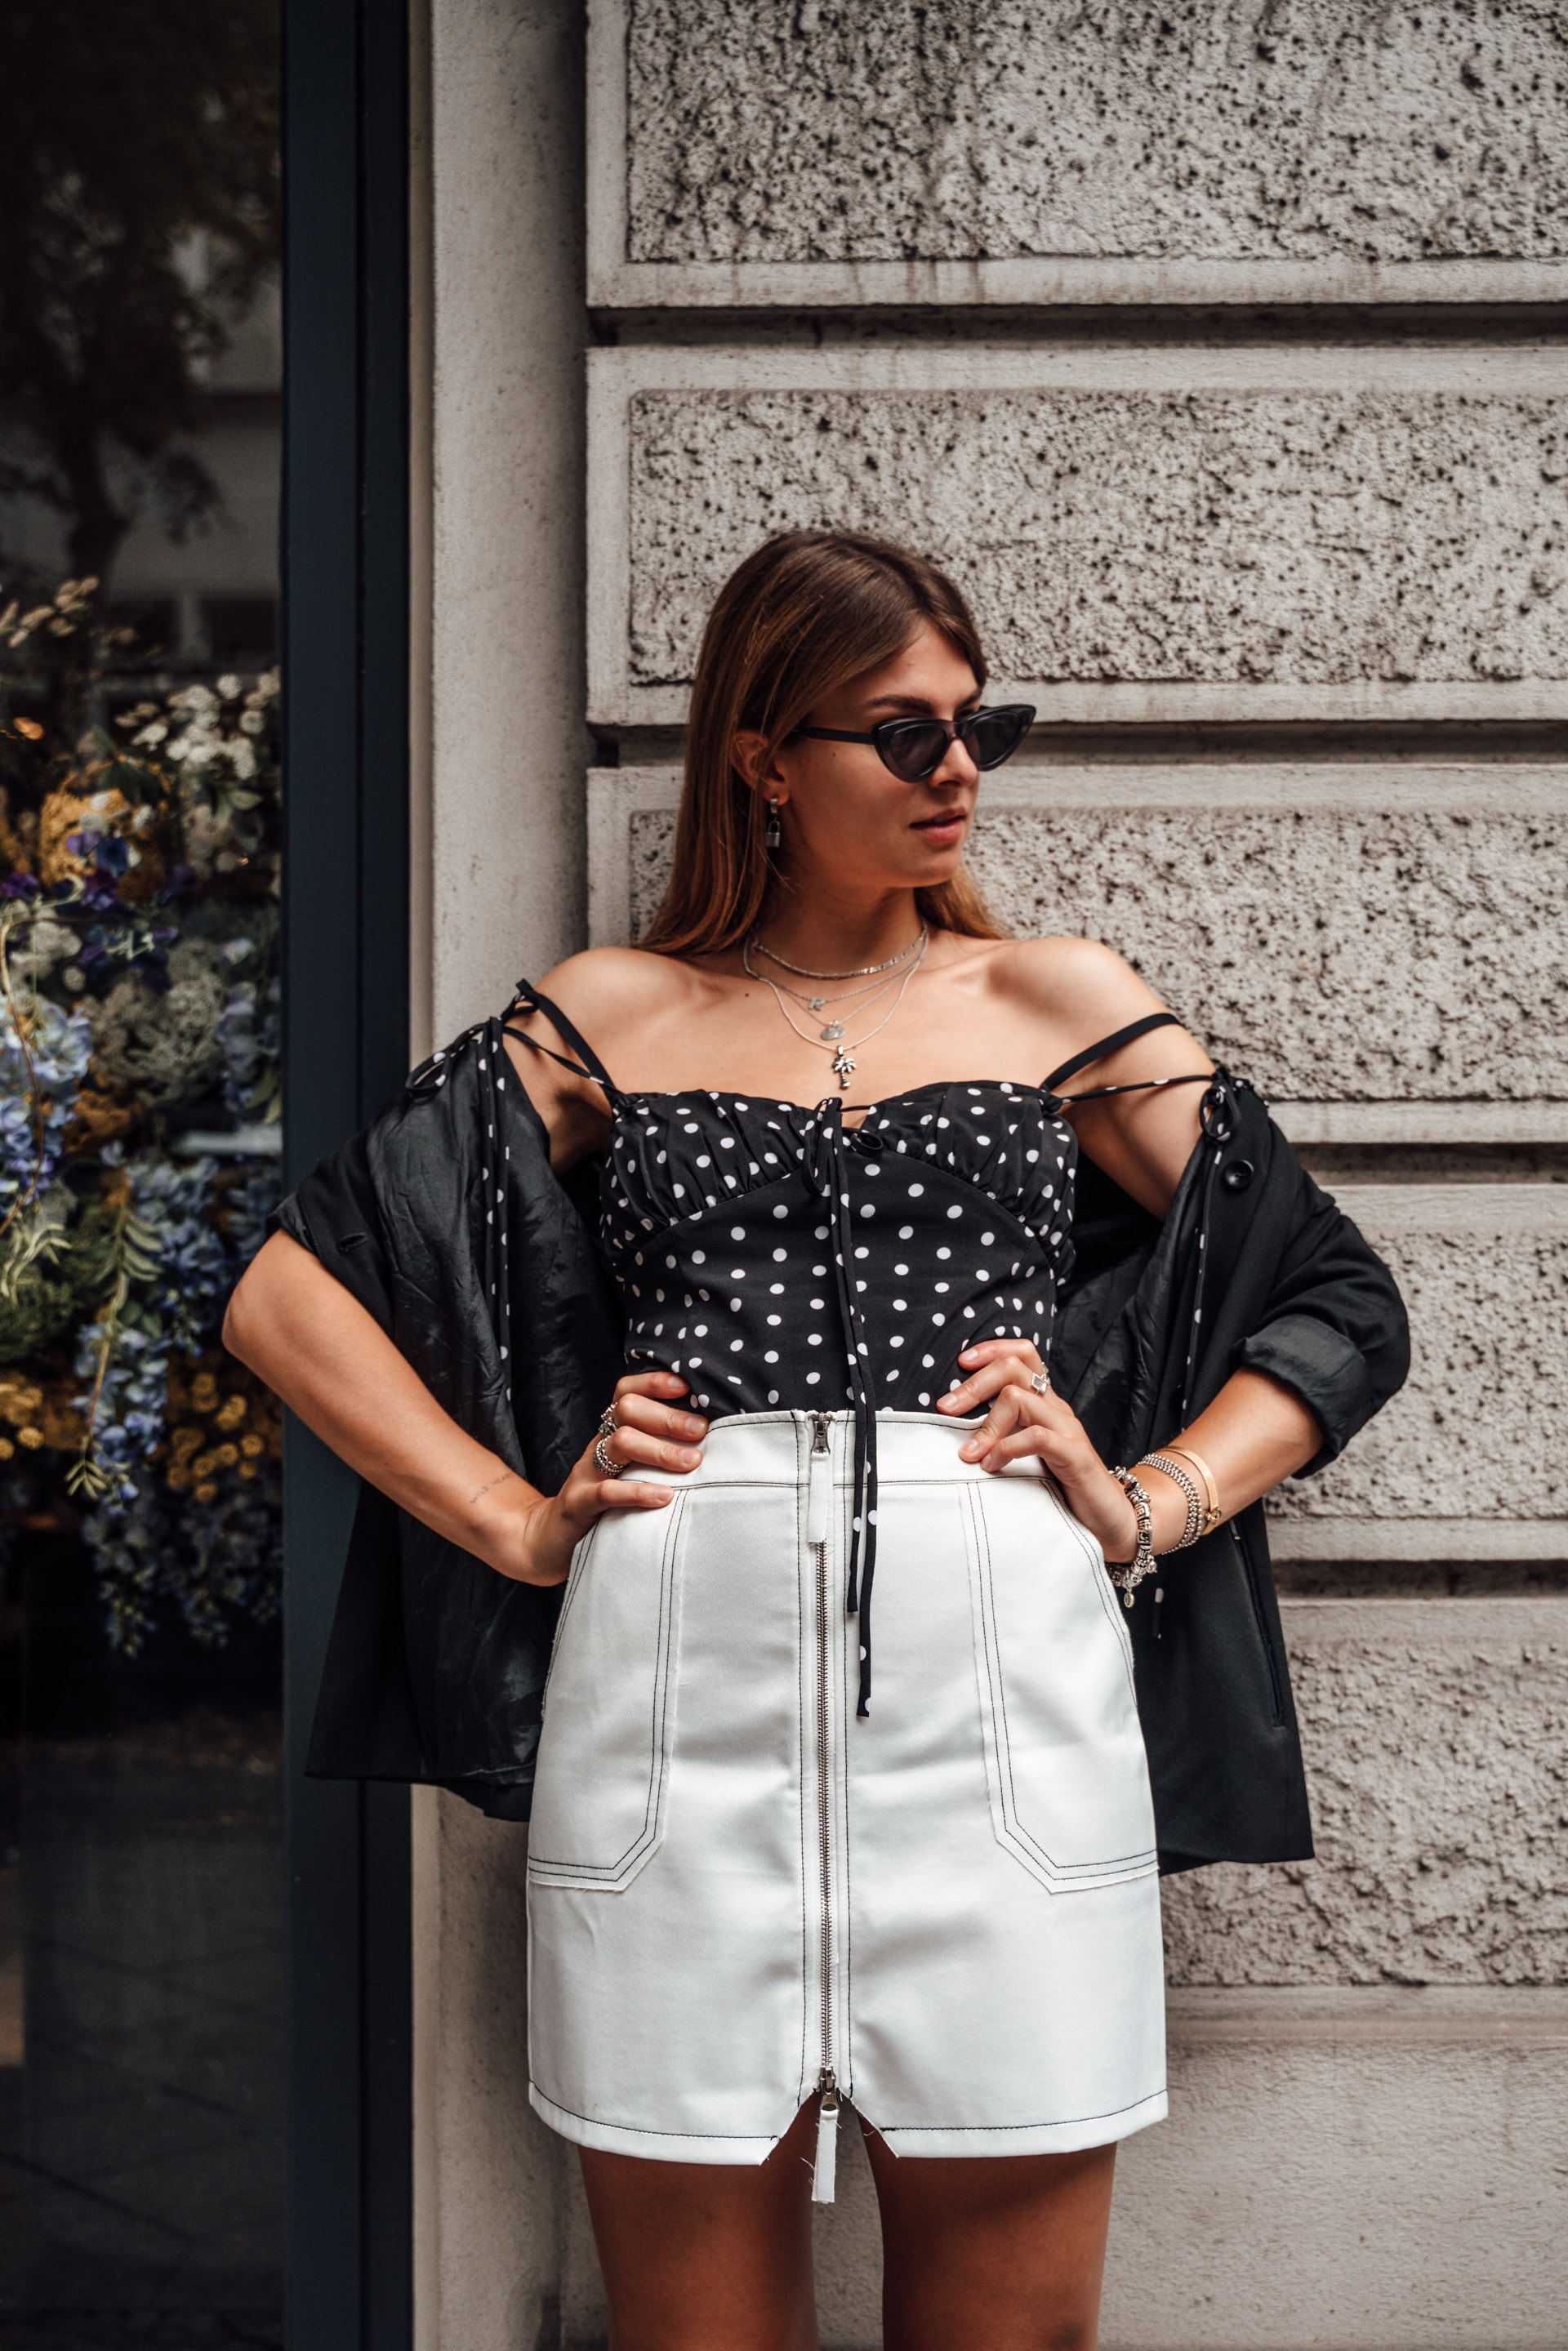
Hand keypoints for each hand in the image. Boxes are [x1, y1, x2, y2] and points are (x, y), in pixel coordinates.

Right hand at [476, 1370, 705, 1586]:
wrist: (549, 1540)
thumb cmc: (602, 1503)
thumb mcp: (627, 1471)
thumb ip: (656, 1452)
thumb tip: (706, 1440)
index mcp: (610, 1433)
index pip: (626, 1393)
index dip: (653, 1383)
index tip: (686, 1387)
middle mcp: (598, 1446)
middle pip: (627, 1411)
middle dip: (667, 1417)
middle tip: (700, 1430)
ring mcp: (586, 1473)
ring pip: (620, 1444)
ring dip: (660, 1450)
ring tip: (692, 1462)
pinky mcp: (578, 1504)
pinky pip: (607, 1492)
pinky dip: (638, 1492)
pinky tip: (665, 1496)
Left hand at [937, 1339, 1139, 1561]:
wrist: (1109, 1518)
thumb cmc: (1064, 1487)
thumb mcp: (1029, 1453)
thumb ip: (1004, 1434)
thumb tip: (955, 1427)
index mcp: (1047, 1403)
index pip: (1024, 1355)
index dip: (991, 1349)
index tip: (960, 1363)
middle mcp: (1058, 1409)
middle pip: (1014, 1369)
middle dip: (974, 1384)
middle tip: (946, 1408)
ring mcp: (1068, 1430)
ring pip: (1020, 1398)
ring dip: (986, 1424)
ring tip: (970, 1453)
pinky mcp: (1075, 1456)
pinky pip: (1037, 1437)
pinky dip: (1007, 1448)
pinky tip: (992, 1466)